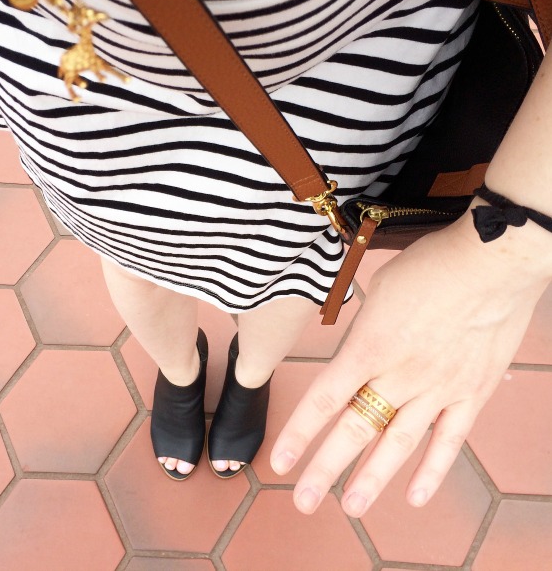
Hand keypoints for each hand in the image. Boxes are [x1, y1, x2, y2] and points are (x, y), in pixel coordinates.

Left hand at [270, 213, 550, 516]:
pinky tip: (414, 497)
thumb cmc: (429, 266)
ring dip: (371, 480)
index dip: (300, 433)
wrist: (491, 262)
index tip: (280, 461)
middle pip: (355, 430)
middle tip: (302, 501)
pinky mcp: (470, 394)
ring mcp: (437, 389)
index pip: (325, 398)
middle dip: (325, 469)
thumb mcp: (379, 290)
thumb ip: (364, 328)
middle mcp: (399, 375)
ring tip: (350, 509)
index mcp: (370, 346)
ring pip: (398, 445)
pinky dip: (431, 471)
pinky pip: (448, 441)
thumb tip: (356, 349)